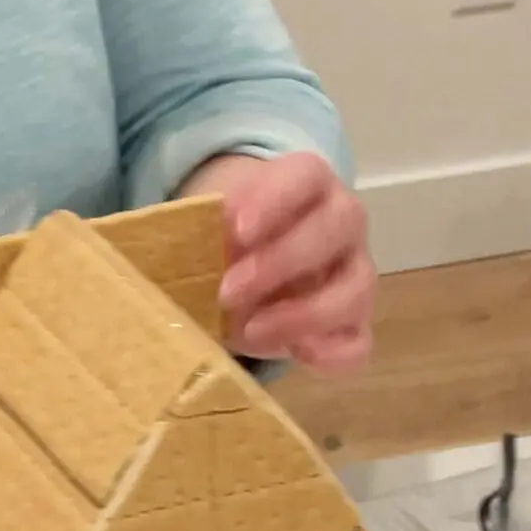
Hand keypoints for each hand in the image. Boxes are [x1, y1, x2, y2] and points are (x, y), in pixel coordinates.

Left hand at [187, 153, 374, 374]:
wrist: (254, 273)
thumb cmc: (233, 242)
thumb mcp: (213, 228)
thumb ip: (201, 232)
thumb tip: (172, 253)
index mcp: (310, 184)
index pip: (306, 175)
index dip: (274, 200)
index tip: (236, 229)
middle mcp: (344, 222)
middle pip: (336, 228)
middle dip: (280, 262)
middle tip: (228, 292)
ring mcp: (356, 275)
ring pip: (356, 289)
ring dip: (303, 315)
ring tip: (252, 331)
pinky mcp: (355, 325)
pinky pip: (358, 345)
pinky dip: (331, 355)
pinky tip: (296, 355)